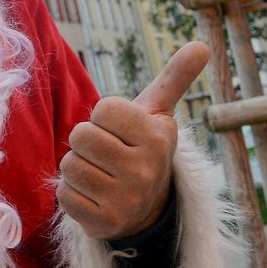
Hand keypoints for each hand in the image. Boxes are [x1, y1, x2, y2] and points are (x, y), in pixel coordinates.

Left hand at [56, 41, 210, 239]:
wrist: (147, 206)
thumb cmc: (143, 148)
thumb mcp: (159, 113)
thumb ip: (175, 78)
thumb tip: (202, 45)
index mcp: (158, 138)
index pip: (103, 108)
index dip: (104, 117)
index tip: (120, 131)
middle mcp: (145, 170)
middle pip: (81, 135)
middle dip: (86, 141)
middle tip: (105, 152)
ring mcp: (126, 199)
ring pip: (69, 165)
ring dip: (77, 167)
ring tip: (100, 173)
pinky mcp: (105, 223)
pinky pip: (64, 194)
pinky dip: (71, 193)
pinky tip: (93, 195)